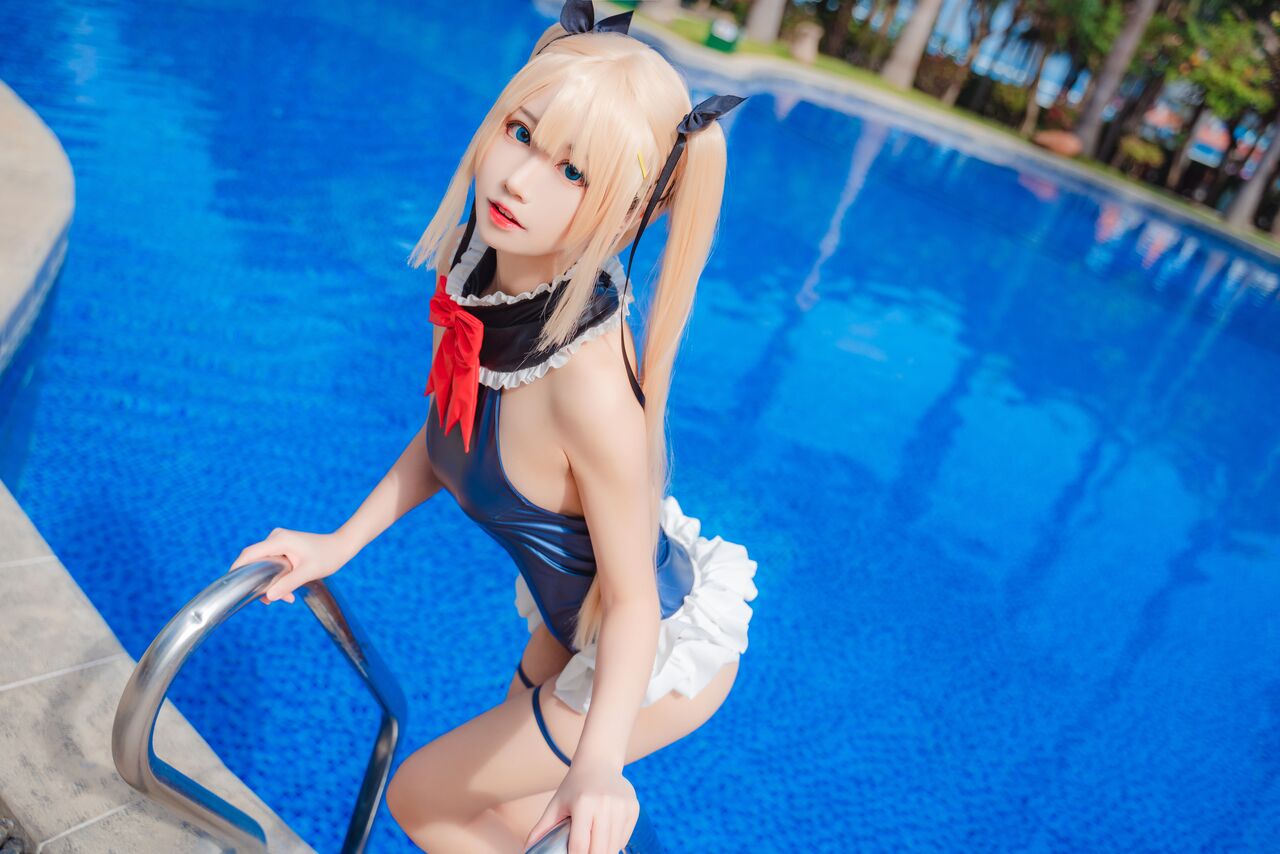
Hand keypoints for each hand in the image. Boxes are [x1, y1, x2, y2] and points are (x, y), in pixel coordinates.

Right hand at [227, 528, 356, 604]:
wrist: (341, 546)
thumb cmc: (328, 557)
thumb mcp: (309, 572)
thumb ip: (288, 584)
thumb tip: (268, 597)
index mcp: (280, 540)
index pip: (249, 554)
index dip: (237, 568)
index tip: (230, 585)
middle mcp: (276, 538)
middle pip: (255, 562)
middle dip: (260, 583)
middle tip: (271, 601)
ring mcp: (279, 542)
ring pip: (264, 565)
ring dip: (271, 583)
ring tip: (288, 597)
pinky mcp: (283, 548)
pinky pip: (272, 564)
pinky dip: (277, 578)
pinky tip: (289, 591)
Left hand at [523, 761, 637, 853]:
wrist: (599, 763)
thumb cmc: (574, 786)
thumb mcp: (556, 804)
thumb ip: (542, 828)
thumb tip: (526, 849)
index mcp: (583, 804)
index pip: (580, 846)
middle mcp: (605, 804)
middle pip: (599, 850)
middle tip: (583, 853)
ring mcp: (622, 806)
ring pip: (613, 847)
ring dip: (603, 853)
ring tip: (593, 849)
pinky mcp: (634, 808)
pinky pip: (624, 838)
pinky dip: (615, 844)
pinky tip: (605, 838)